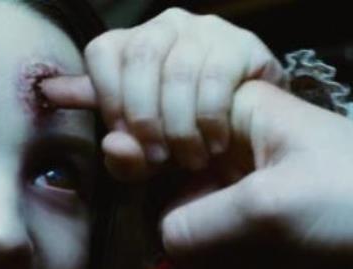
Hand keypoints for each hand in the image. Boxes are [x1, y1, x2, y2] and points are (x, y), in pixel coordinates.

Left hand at [41, 8, 285, 179]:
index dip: (108, 97)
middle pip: (140, 58)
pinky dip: (210, 119)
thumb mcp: (147, 155)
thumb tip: (111, 144)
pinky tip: (215, 143)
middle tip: (157, 157)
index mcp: (130, 45)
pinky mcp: (242, 43)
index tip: (122, 136)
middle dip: (144, 116)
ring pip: (178, 72)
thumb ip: (123, 157)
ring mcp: (205, 30)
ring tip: (190, 157)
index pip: (102, 53)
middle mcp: (165, 27)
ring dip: (180, 125)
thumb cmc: (186, 137)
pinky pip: (215, 78)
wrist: (250, 134)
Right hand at [160, 81, 352, 268]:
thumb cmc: (351, 198)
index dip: (153, 177)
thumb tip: (160, 245)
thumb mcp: (266, 208)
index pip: (161, 140)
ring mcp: (247, 186)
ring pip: (202, 230)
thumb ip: (196, 224)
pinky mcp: (262, 220)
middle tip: (233, 259)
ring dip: (230, 261)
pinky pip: (231, 249)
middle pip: (178, 194)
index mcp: (229, 114)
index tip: (165, 217)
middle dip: (203, 237)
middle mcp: (232, 146)